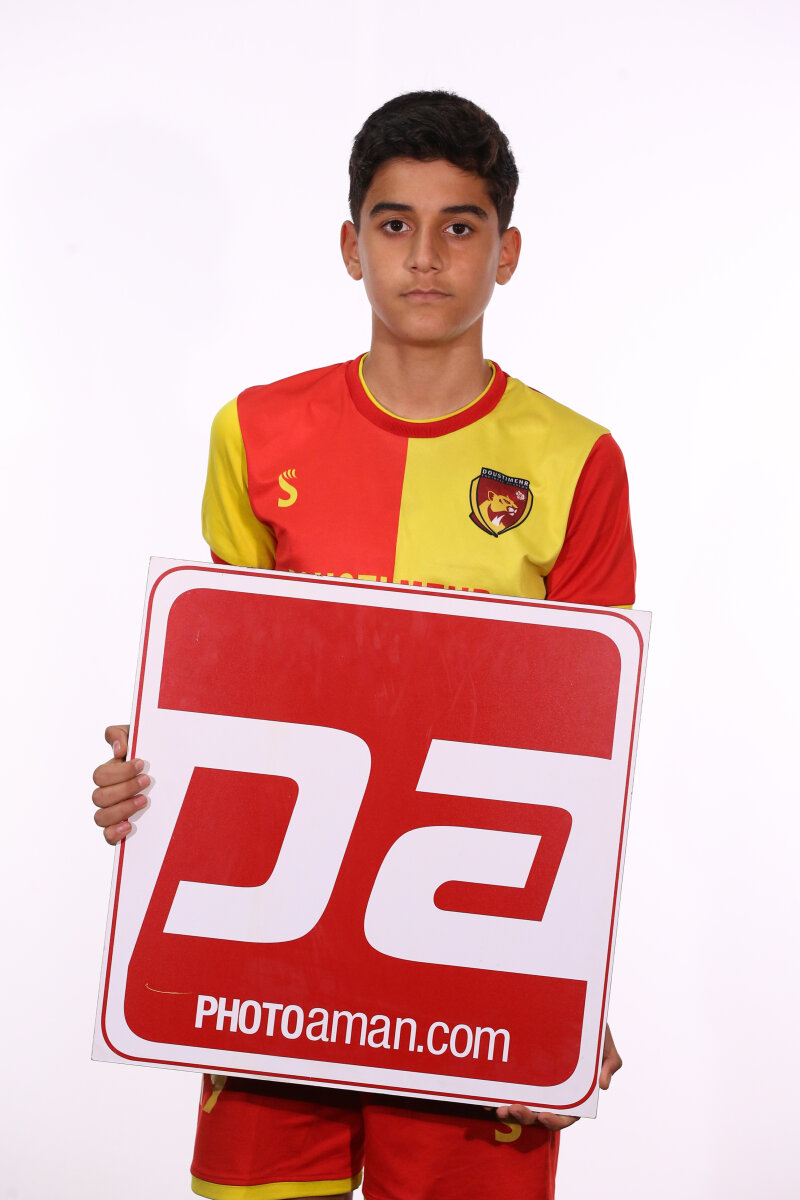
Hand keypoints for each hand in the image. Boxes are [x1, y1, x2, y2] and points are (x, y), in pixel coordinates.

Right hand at [92, 725, 149, 843]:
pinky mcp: (119, 829)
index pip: (100, 775)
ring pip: (100, 817)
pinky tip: (130, 825)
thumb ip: (121, 734)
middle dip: (124, 788)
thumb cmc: (151, 755)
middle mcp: (107, 794)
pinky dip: (115, 832)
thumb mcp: (139, 738)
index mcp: (109, 774)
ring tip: (145, 800)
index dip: (119, 771)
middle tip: (147, 781)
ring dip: (122, 808)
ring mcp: (112, 812)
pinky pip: (107, 836)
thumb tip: (118, 750)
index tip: (141, 764)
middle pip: (99, 797)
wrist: (171, 773)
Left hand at [493, 1023, 621, 1129]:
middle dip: (523, 1117)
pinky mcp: (520, 1072)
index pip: (565, 1116)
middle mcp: (552, 1094)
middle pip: (537, 1115)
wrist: (571, 1007)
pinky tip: (484, 1092)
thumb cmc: (591, 1030)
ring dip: (507, 1110)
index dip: (554, 1121)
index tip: (543, 1115)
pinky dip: (495, 1092)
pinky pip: (506, 1086)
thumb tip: (603, 1086)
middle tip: (509, 1109)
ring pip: (519, 1104)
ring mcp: (535, 1085)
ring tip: (496, 1106)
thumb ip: (610, 1063)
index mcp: (574, 1096)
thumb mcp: (605, 1044)